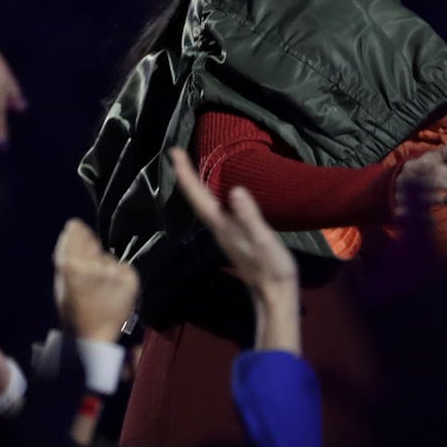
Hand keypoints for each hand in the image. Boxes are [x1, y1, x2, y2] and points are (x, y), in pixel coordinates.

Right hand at [52, 219, 139, 342]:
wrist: (93, 336)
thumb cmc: (74, 311)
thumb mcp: (61, 283)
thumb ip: (66, 255)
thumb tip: (74, 229)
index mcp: (71, 266)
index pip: (76, 233)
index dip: (77, 229)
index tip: (76, 227)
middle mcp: (92, 265)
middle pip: (93, 243)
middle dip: (91, 250)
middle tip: (90, 271)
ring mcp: (113, 272)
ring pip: (108, 258)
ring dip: (105, 267)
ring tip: (101, 289)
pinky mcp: (130, 279)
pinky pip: (123, 268)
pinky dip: (119, 276)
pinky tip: (112, 292)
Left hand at [169, 147, 299, 351]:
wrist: (274, 295)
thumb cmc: (271, 267)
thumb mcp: (264, 240)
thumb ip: (249, 217)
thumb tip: (235, 190)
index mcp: (221, 224)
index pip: (197, 195)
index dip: (185, 173)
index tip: (173, 151)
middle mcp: (217, 227)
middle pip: (196, 197)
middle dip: (186, 174)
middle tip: (177, 152)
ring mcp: (224, 233)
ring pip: (203, 204)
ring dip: (195, 184)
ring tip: (190, 166)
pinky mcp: (233, 236)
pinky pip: (214, 209)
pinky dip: (209, 195)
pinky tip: (215, 193)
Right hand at [394, 143, 446, 217]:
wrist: (391, 186)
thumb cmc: (417, 170)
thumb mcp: (429, 159)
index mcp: (414, 166)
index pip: (436, 168)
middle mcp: (407, 179)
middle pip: (431, 182)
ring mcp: (403, 194)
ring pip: (425, 198)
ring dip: (443, 200)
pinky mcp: (401, 208)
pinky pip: (414, 215)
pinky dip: (424, 219)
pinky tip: (433, 221)